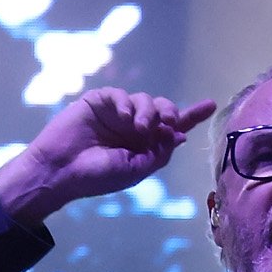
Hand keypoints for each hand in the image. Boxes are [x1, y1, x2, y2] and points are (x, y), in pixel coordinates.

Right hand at [0, 87, 218, 222]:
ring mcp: (116, 114)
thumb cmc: (97, 176)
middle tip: (168, 122)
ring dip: (148, 111)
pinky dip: (126, 103)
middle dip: (170, 112)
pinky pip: (120, 94)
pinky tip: (124, 119)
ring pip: (144, 100)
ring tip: (138, 127)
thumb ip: (159, 153)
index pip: (171, 128)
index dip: (190, 116)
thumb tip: (180, 135)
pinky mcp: (99, 102)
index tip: (210, 105)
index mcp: (143, 145)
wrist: (61, 171)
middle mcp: (132, 128)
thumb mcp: (136, 169)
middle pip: (162, 110)